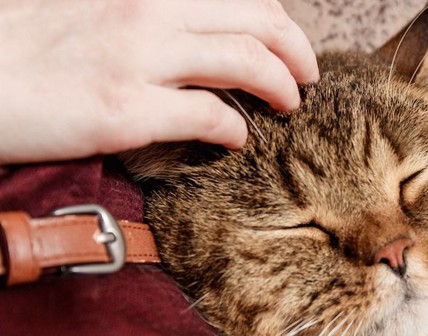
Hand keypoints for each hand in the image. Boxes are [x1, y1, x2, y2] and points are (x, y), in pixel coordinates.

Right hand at [0, 0, 318, 164]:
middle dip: (296, 50)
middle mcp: (145, 13)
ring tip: (290, 105)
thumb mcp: (91, 6)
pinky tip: (238, 139)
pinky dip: (236, 128)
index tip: (288, 44)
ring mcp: (136, 60)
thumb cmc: (24, 45)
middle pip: (256, 22)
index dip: (276, 20)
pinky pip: (208, 115)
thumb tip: (192, 31)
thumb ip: (149, 13)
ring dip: (281, 86)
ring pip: (245, 62)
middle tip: (308, 77)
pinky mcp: (123, 111)